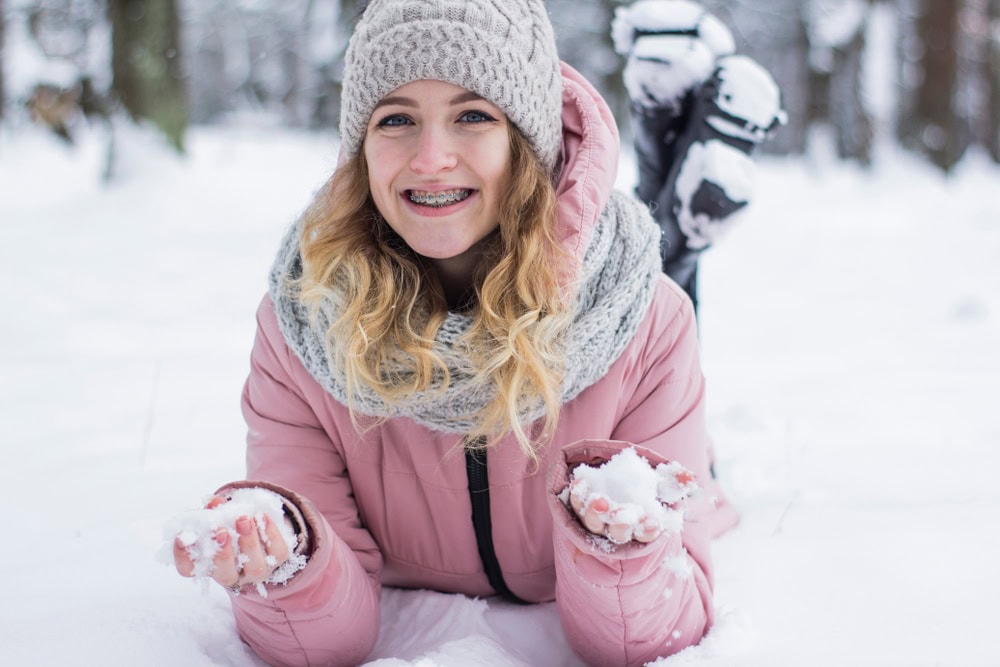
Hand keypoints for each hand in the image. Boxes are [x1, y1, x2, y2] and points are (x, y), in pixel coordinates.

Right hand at [172, 495, 290, 589]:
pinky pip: (278, 552)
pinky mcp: (278, 560)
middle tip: (221, 531)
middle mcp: (232, 574)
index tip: (180, 537)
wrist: (261, 527)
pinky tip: (262, 516)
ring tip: (244, 519)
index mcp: (209, 564)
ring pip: (255, 567)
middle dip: (222, 554)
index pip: (190, 569)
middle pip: (225, 574)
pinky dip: (270, 533)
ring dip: (249, 543)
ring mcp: (257, 570)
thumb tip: (215, 502)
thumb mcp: (218, 516)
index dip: (183, 556)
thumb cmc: (231, 524)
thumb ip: (214, 511)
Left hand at [564, 448, 697, 544]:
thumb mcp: (661, 485)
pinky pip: (575, 507)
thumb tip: (689, 478)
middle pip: (617, 533)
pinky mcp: (579, 511)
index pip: (645, 534)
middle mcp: (616, 530)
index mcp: (640, 528)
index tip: (653, 522)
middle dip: (619, 523)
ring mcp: (596, 523)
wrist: (611, 483)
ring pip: (594, 523)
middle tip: (620, 511)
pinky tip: (580, 482)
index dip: (648, 529)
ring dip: (595, 512)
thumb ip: (674, 481)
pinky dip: (577, 496)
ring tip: (597, 499)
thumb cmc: (643, 489)